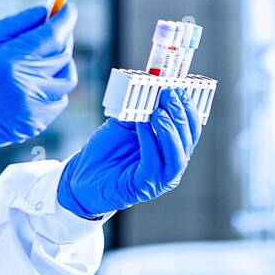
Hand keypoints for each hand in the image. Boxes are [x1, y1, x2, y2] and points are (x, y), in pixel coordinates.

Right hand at [0, 4, 77, 150]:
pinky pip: (57, 101)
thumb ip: (14, 24)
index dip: (65, 18)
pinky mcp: (32, 125)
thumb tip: (44, 13)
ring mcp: (32, 110)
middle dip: (62, 38)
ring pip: (66, 81)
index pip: (52, 36)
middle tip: (54, 29)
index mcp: (10, 63)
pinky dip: (54, 87)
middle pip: (63, 56)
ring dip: (61, 64)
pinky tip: (36, 80)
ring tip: (43, 56)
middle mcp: (26, 88)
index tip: (68, 9)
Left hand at [57, 88, 201, 218]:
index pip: (190, 129)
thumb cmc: (107, 150)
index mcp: (171, 149)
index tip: (180, 88)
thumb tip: (152, 88)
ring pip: (177, 156)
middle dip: (180, 115)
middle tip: (169, 95)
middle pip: (187, 141)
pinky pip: (152, 164)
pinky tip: (142, 126)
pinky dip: (150, 142)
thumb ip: (141, 110)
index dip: (189, 108)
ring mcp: (159, 178)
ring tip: (159, 112)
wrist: (83, 174)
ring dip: (170, 131)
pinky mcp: (143, 186)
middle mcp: (170, 165)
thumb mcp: (127, 124)